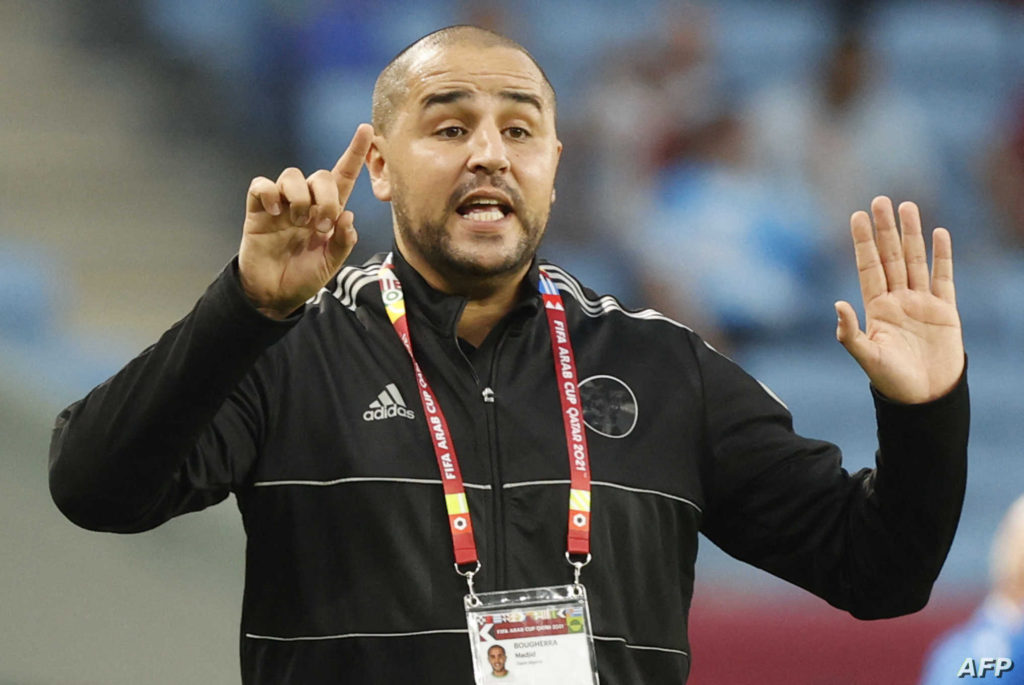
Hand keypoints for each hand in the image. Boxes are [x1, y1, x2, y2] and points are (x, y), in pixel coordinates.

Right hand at [238, 124, 373, 318]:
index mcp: (327, 213)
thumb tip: (348, 215)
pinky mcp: (258, 209)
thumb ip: (343, 242)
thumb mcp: (330, 264)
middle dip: (326, 197)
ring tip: (298, 223)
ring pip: (292, 176)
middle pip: (319, 176)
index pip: (343, 177)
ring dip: (300, 198)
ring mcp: (281, 204)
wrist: (273, 295)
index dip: (355, 153)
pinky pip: (262, 185)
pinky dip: (269, 193)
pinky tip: (275, 212)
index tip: (366, 129)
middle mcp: (306, 203)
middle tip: (322, 225)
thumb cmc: (303, 277)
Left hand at [835, 196, 963, 403]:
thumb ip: (850, 333)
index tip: (856, 216)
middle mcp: (897, 300)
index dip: (863, 242)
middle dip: (885, 229)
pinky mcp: (946, 311)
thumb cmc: (892, 381)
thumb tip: (837, 304)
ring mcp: (922, 303)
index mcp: (876, 308)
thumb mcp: (867, 357)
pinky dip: (942, 256)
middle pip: (891, 256)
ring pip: (916, 260)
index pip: (868, 266)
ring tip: (907, 206)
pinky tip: (939, 233)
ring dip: (912, 234)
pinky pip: (944, 278)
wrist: (925, 398)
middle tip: (880, 200)